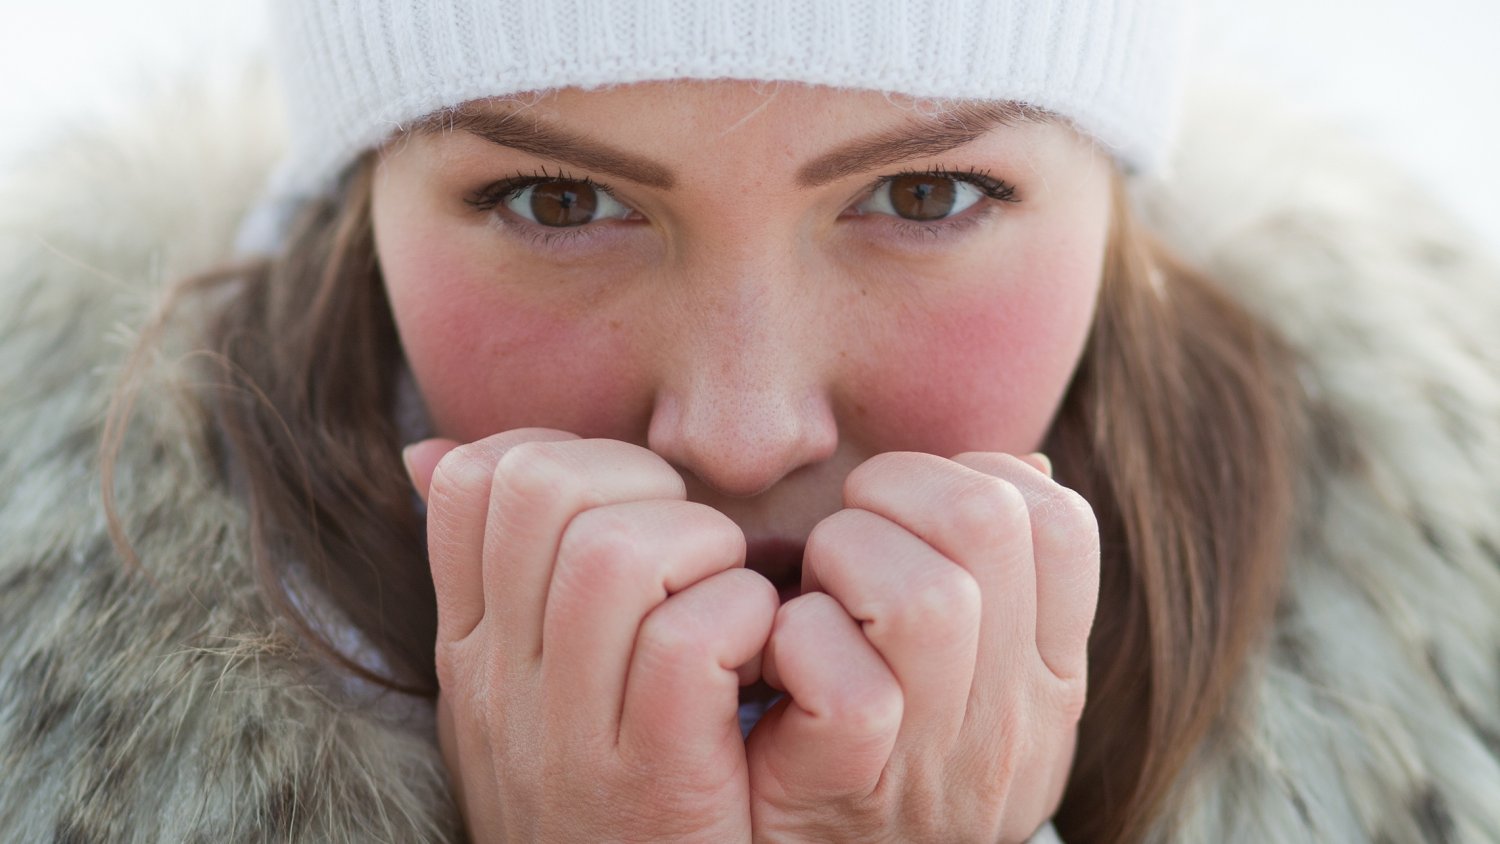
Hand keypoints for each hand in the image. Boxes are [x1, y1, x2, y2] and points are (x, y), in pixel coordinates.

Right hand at [405, 430, 776, 842]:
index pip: (480, 477)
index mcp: (470, 645)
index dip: (572, 455)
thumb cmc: (597, 799)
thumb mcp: (517, 692)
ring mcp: (566, 734)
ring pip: (619, 552)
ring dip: (705, 550)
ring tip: (731, 600)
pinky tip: (757, 657)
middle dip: (642, 485)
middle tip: (693, 551)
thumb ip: (497, 580)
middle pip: (544, 487)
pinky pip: (688, 639)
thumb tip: (428, 452)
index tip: (632, 510)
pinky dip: (743, 618)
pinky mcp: (650, 782)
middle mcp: (500, 680)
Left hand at [745, 452, 1099, 842]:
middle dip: (896, 491)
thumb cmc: (889, 753)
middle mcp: (1015, 714)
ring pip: (928, 596)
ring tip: (814, 592)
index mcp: (1050, 672)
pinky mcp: (857, 790)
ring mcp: (941, 758)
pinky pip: (849, 685)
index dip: (974, 477)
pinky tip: (777, 656)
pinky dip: (796, 639)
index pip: (1058, 520)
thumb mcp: (974, 678)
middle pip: (987, 524)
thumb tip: (1027, 468)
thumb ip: (1002, 585)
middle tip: (845, 535)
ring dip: (843, 558)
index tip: (911, 511)